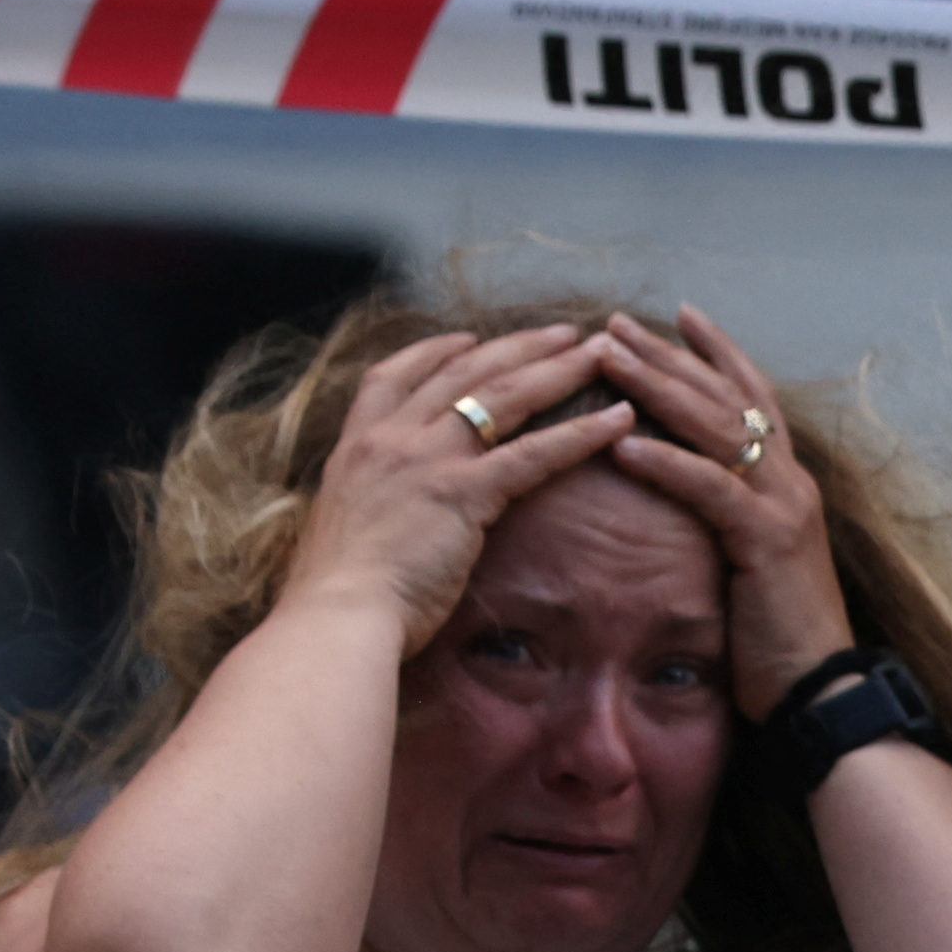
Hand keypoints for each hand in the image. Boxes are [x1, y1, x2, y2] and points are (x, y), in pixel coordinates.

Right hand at [282, 321, 643, 656]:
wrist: (332, 619)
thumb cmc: (335, 595)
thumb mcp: (342, 528)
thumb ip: (370, 504)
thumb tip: (388, 512)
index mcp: (355, 446)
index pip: (393, 376)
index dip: (435, 351)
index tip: (469, 337)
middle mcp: (389, 439)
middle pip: (464, 373)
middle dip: (519, 346)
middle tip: (565, 332)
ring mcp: (425, 460)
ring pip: (503, 397)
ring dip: (558, 369)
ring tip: (603, 353)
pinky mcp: (462, 493)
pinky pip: (533, 453)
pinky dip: (581, 433)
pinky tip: (618, 420)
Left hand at [588, 304, 863, 717]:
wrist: (823, 690)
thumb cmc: (778, 637)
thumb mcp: (751, 562)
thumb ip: (728, 521)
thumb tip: (690, 501)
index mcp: (786, 483)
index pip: (752, 397)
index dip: (717, 353)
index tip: (678, 315)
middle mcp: (790, 482)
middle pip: (726, 398)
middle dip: (670, 356)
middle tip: (616, 323)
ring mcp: (783, 507)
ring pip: (716, 428)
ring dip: (658, 388)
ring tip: (609, 357)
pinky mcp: (767, 541)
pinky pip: (710, 489)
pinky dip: (666, 462)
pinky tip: (624, 441)